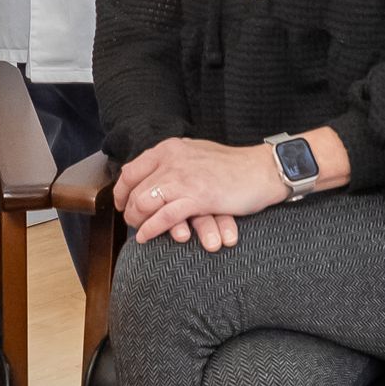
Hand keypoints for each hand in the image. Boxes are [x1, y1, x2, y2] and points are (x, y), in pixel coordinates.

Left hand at [113, 137, 281, 247]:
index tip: (121, 203)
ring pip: (144, 202)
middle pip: (135, 189)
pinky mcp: (197, 197)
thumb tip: (154, 176)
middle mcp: (172, 159)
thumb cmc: (233, 166)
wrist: (263, 170)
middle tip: (133, 221)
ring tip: (139, 230)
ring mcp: (184, 178)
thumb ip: (175, 161)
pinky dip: (150, 229)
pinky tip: (145, 237)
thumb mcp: (196, 154)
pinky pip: (164, 216)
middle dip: (129, 209)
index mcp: (170, 148)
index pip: (132, 170)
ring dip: (137, 220)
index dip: (122, 190)